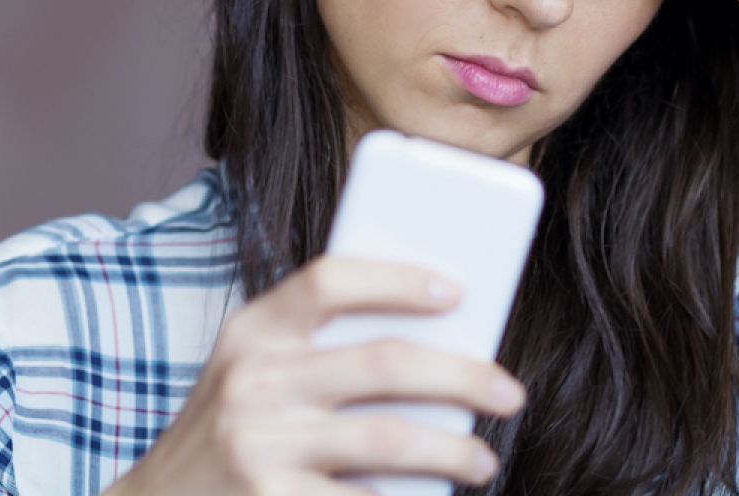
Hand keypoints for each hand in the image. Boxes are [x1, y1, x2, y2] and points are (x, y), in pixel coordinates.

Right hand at [104, 255, 524, 495]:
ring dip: (454, 450)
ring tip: (483, 459)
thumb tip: (439, 342)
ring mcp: (260, 445)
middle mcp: (252, 381)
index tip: (456, 291)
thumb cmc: (231, 430)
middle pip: (384, 362)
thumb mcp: (254, 370)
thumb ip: (320, 348)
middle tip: (507, 393)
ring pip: (389, 438)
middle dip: (463, 377)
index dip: (398, 279)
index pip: (329, 278)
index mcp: (253, 330)